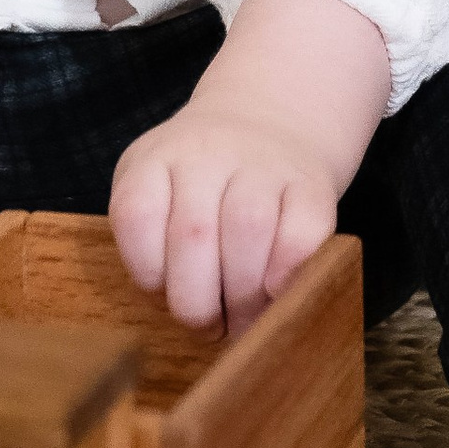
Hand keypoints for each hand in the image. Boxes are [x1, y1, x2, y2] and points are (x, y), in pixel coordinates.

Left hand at [110, 99, 342, 337]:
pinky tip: (276, 289)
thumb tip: (189, 320)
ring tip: (244, 319)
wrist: (267, 121)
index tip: (163, 295)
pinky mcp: (311, 183)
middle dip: (198, 301)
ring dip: (243, 292)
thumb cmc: (200, 184)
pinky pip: (302, 231)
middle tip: (210, 326)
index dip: (148, 271)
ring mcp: (263, 163)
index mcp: (155, 160)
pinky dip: (288, 272)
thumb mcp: (159, 191)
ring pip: (249, 227)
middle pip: (194, 232)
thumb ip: (155, 243)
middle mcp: (206, 154)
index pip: (137, 216)